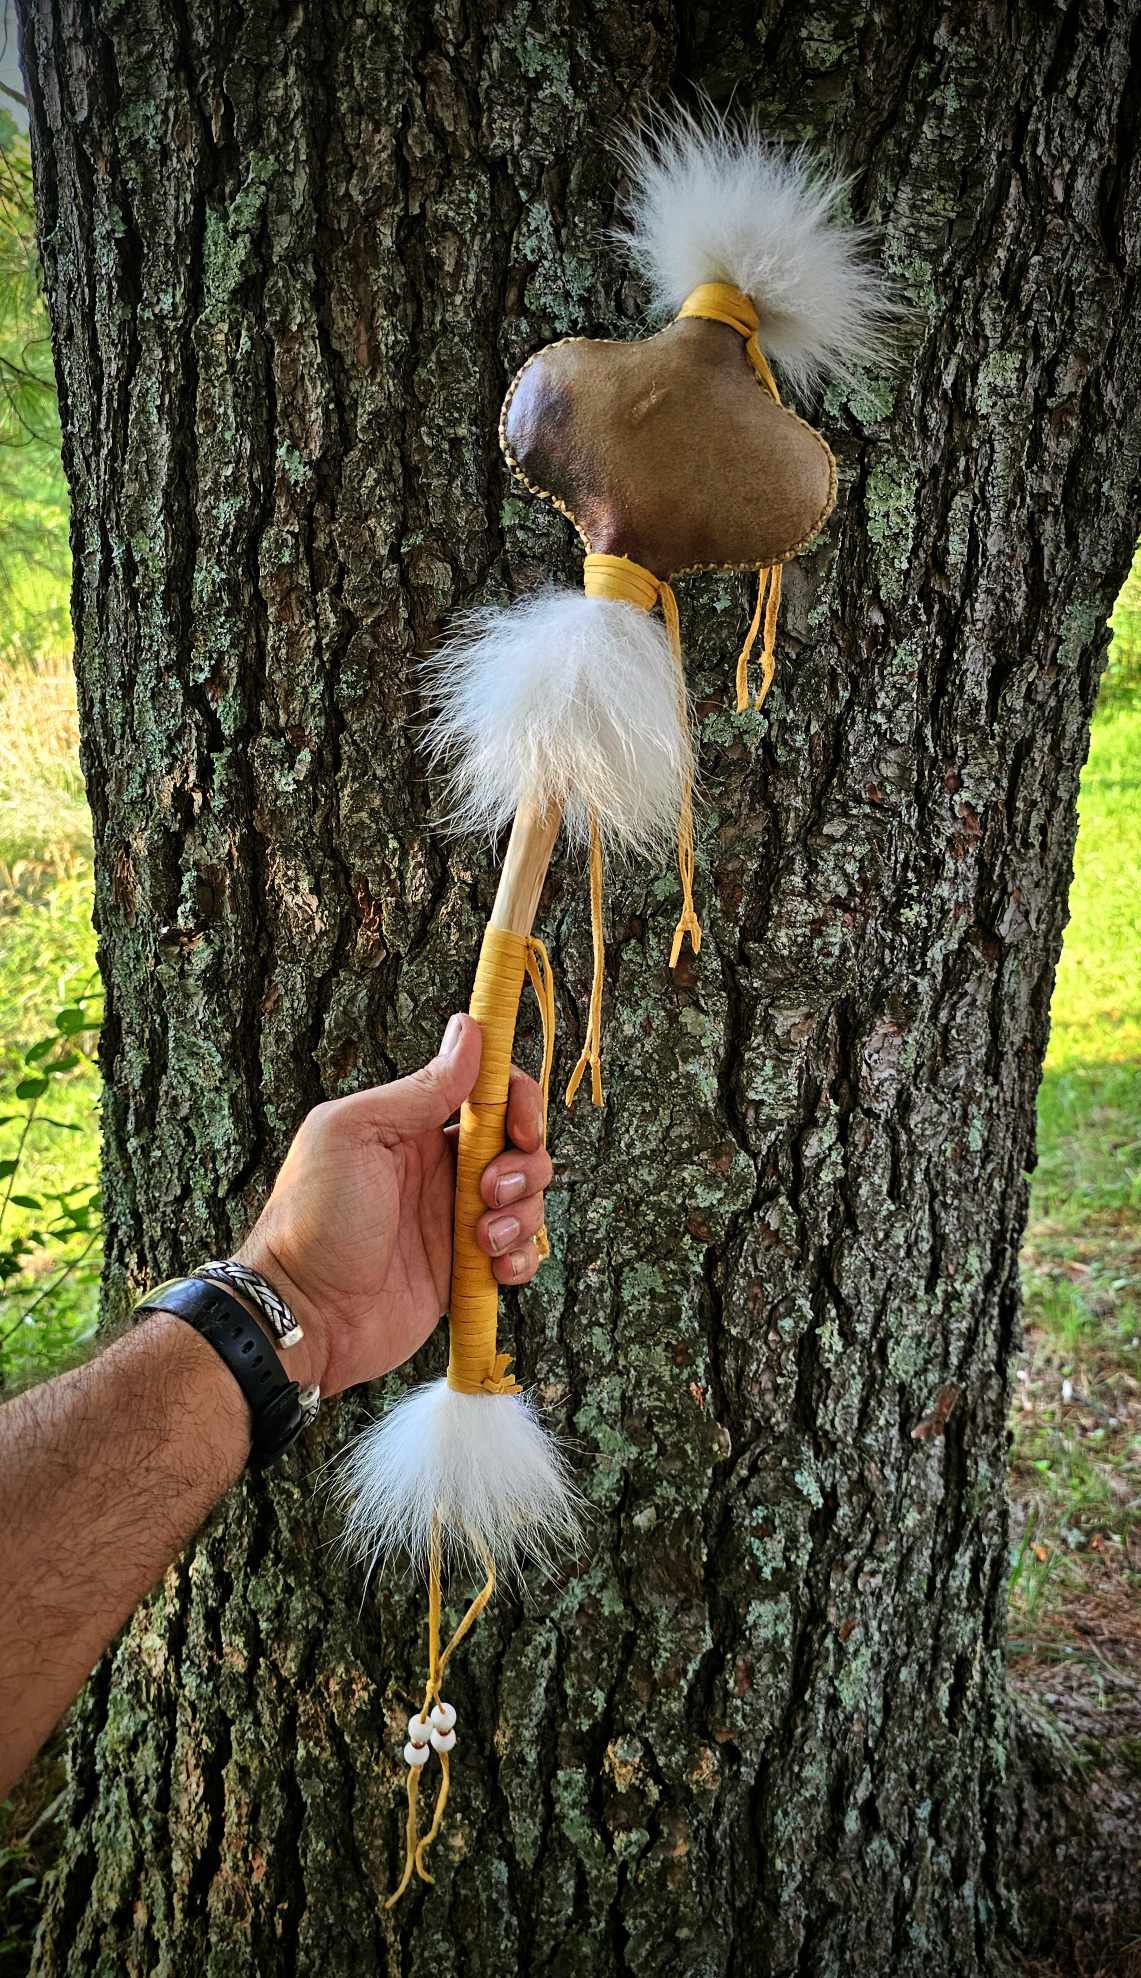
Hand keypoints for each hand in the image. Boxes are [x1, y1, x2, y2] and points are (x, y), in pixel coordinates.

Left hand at [236, 1015, 551, 1397]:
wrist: (304, 1314)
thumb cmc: (313, 1218)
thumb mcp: (354, 1135)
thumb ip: (417, 1090)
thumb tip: (468, 1029)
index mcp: (414, 1129)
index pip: (489, 1094)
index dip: (517, 1102)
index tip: (519, 1127)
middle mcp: (441, 1170)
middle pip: (519, 1146)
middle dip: (525, 1164)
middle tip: (487, 1192)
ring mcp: (455, 1221)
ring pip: (527, 1200)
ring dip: (522, 1214)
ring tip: (482, 1239)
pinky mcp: (465, 1271)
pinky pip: (520, 1254)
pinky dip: (521, 1257)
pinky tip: (494, 1267)